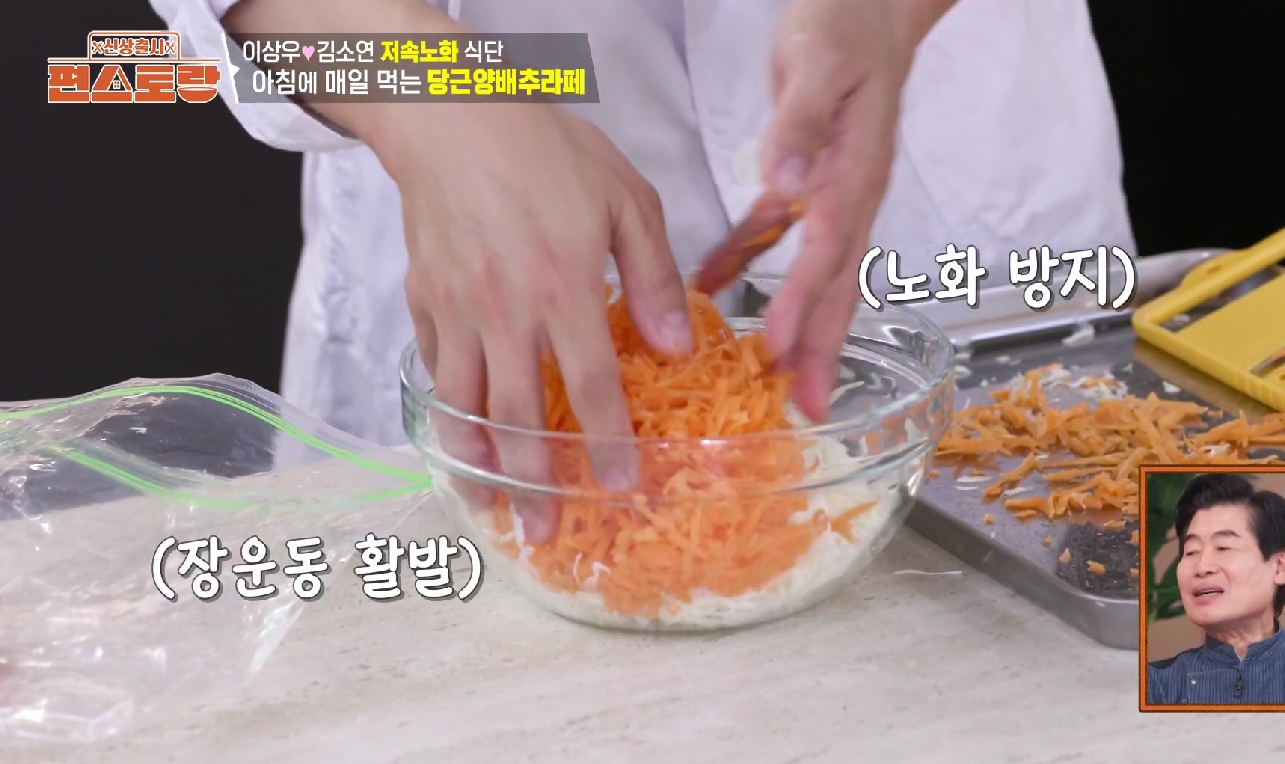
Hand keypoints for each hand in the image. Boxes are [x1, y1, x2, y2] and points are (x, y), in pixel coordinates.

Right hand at [382, 102, 689, 542]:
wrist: (452, 113)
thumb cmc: (547, 147)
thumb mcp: (625, 198)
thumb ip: (653, 276)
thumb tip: (675, 346)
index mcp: (565, 290)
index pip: (590, 389)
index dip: (607, 446)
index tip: (620, 487)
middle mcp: (506, 313)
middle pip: (518, 417)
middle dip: (534, 482)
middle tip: (543, 530)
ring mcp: (457, 310)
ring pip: (464, 405)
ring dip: (477, 463)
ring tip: (489, 506)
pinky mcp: (423, 298)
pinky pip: (434, 365)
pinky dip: (446, 404)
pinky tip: (460, 429)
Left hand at [758, 0, 952, 421]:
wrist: (868, 4)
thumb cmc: (845, 27)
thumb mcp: (821, 65)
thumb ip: (803, 125)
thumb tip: (790, 182)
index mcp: (854, 174)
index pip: (828, 253)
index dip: (803, 305)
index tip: (778, 352)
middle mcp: (849, 194)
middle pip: (835, 284)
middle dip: (819, 348)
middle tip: (804, 407)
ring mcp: (830, 191)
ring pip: (813, 272)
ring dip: (795, 326)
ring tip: (776, 380)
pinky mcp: (804, 178)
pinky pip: (774, 233)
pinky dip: (743, 263)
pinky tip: (710, 288)